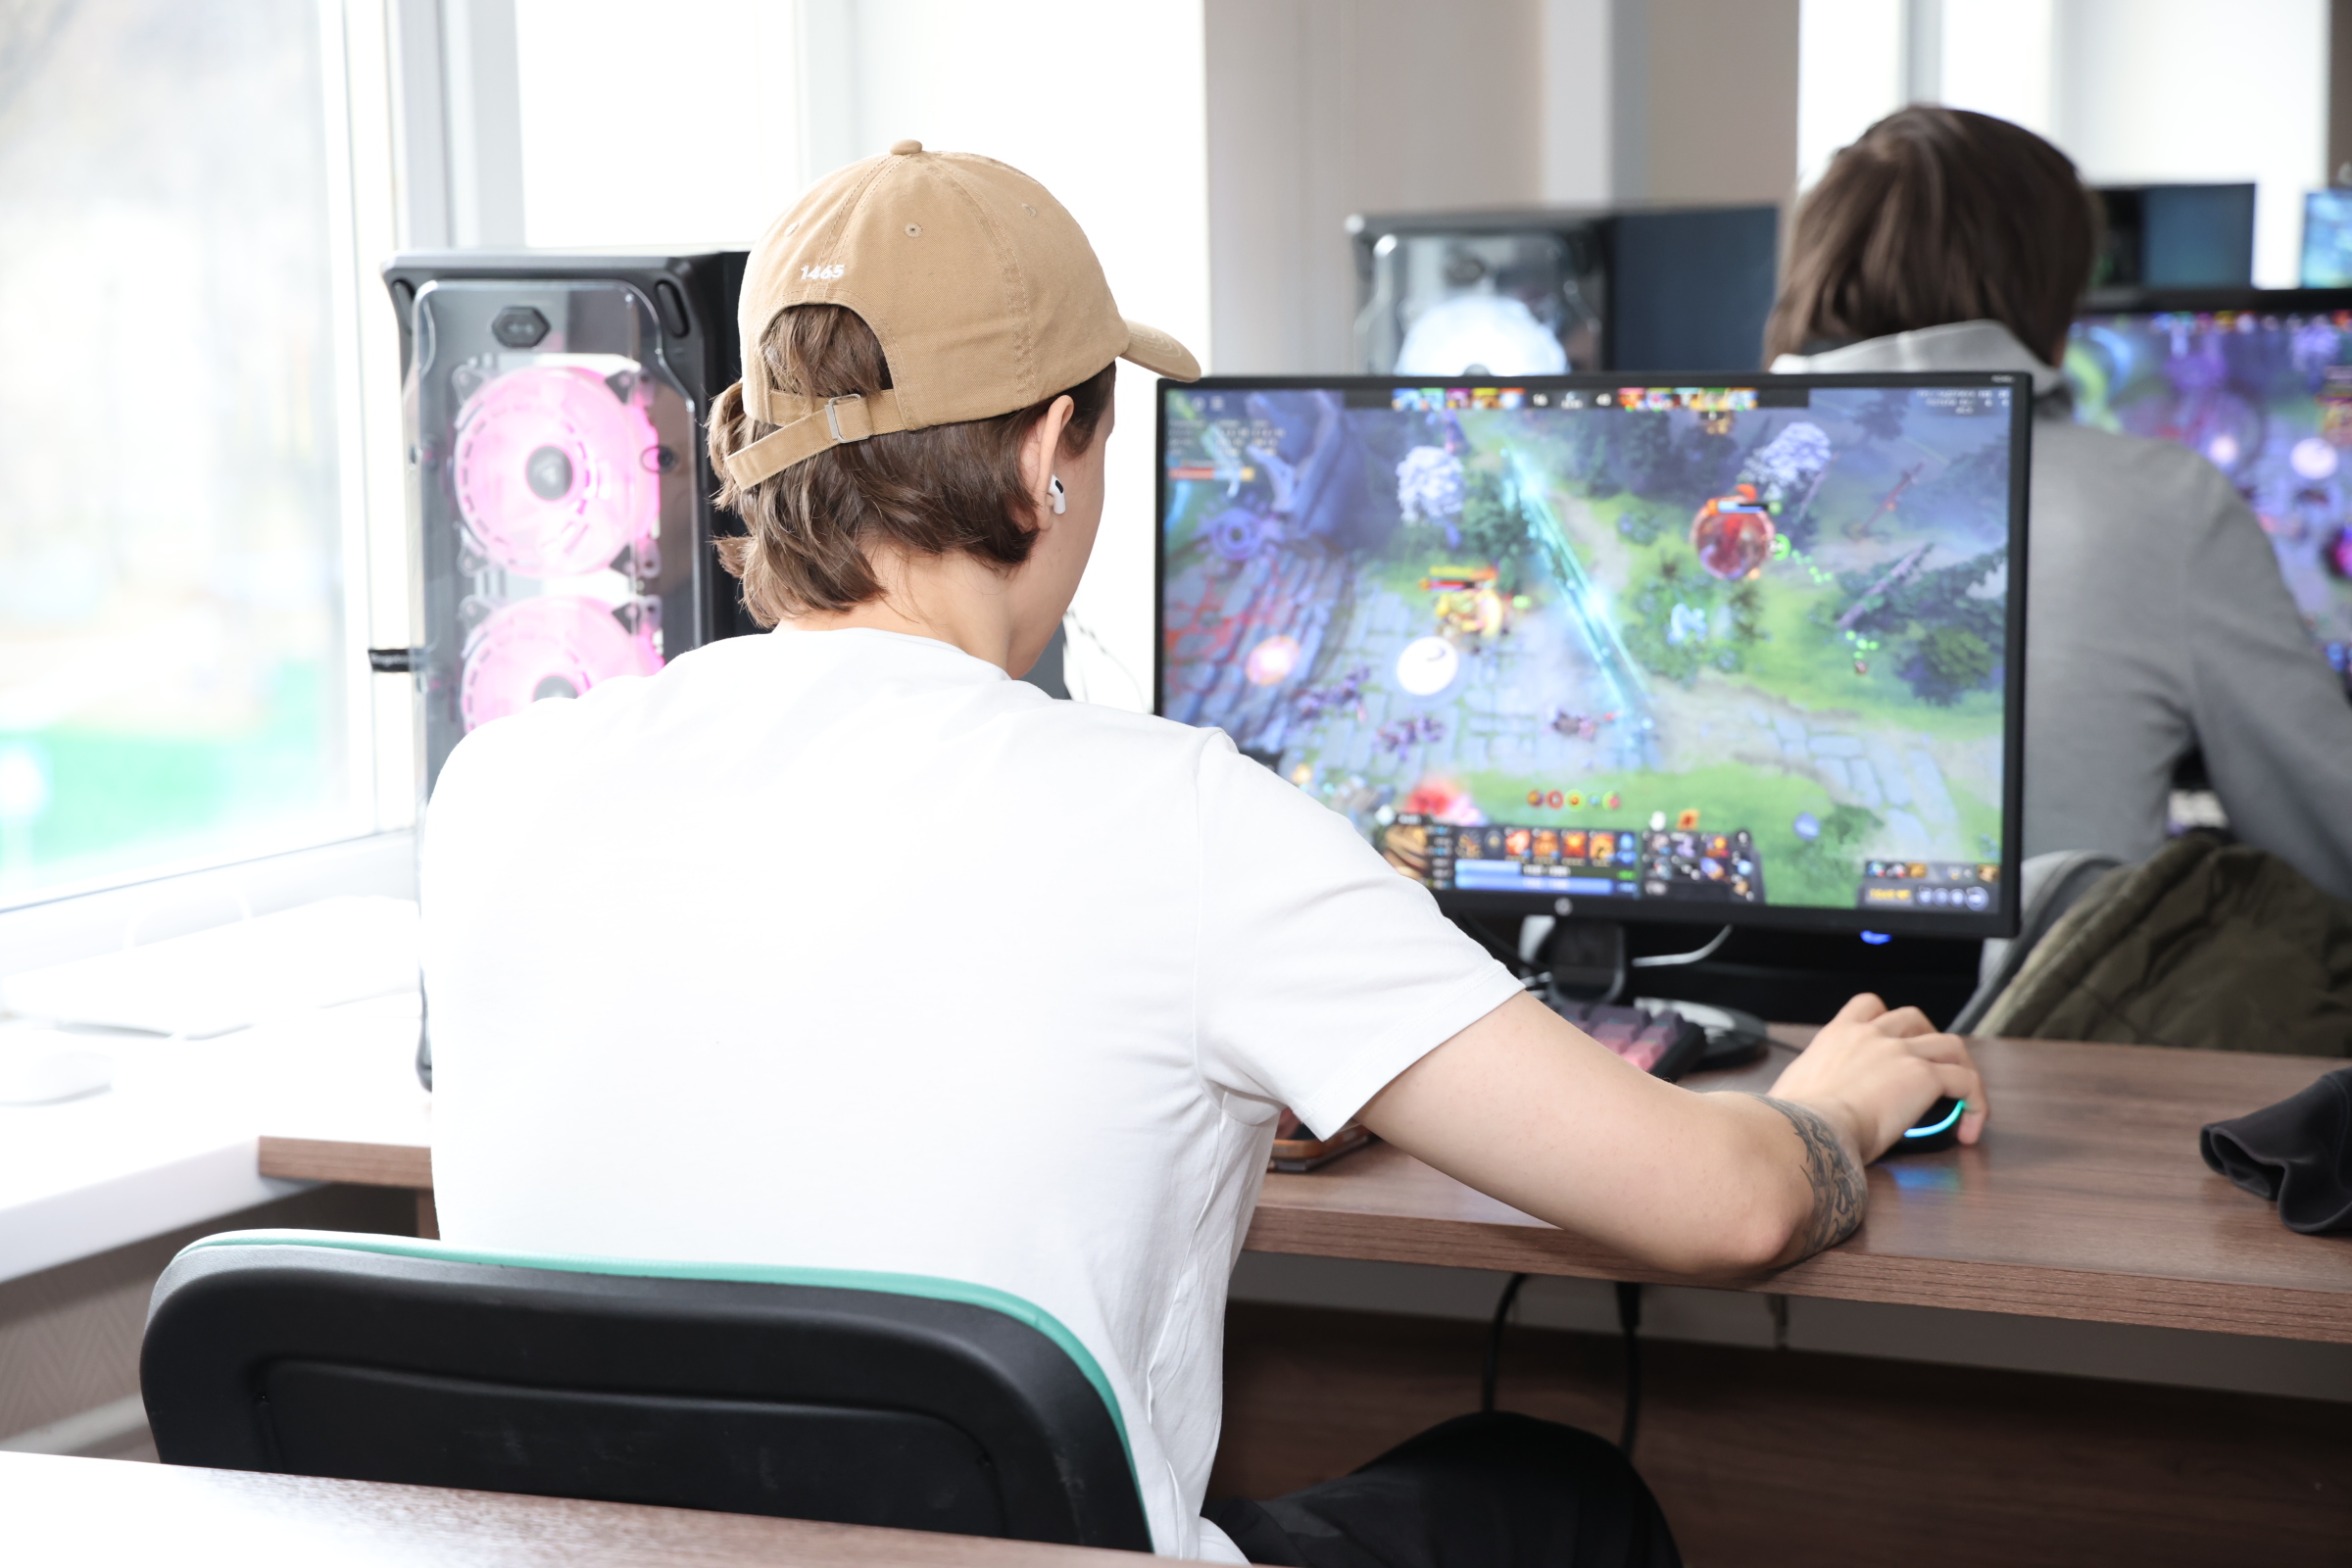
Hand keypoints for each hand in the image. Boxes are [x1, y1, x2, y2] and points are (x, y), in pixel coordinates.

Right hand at [1766, 993, 1986, 1162]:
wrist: (1808, 1128)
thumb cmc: (1794, 1119)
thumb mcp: (1794, 1090)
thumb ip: (1808, 1088)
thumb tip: (1803, 1106)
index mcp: (1837, 1035)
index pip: (1869, 1007)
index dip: (1888, 1021)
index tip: (1895, 1043)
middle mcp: (1871, 1036)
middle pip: (1915, 1018)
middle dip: (1929, 1039)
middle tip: (1932, 1069)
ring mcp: (1900, 1052)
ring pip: (1950, 1046)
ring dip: (1960, 1067)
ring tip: (1962, 1096)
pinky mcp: (1924, 1077)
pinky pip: (1967, 1082)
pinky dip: (1976, 1103)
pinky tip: (1970, 1128)